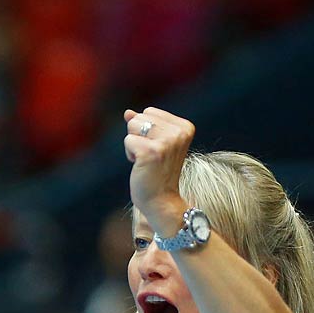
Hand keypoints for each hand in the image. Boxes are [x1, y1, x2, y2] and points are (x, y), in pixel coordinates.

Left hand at [121, 107, 195, 233]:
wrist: (161, 200)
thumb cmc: (157, 173)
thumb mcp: (154, 144)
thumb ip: (143, 125)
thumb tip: (128, 112)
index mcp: (185, 127)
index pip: (150, 111)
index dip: (146, 131)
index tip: (157, 149)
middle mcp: (179, 132)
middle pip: (140, 117)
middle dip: (138, 136)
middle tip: (150, 157)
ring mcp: (167, 142)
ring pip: (132, 126)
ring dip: (134, 145)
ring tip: (146, 160)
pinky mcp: (152, 152)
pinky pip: (128, 141)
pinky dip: (130, 154)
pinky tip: (142, 166)